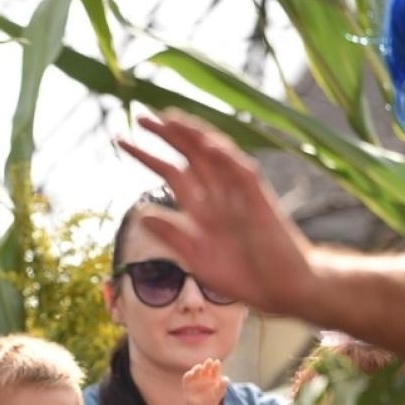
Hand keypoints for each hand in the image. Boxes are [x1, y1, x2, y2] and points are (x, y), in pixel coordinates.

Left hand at [117, 111, 315, 315]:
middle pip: (191, 155)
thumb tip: (141, 213)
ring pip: (216, 156)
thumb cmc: (244, 274)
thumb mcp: (197, 257)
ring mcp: (241, 196)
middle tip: (141, 115)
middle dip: (167, 135)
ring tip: (172, 118)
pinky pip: (244, 175)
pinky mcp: (261, 204)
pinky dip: (227, 159)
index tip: (121, 141)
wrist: (283, 289)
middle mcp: (219, 194)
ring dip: (195, 136)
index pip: (171, 172)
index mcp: (202, 207)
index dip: (148, 156)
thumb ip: (172, 235)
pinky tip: (210, 145)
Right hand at [181, 358, 226, 404]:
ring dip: (197, 368)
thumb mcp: (219, 393)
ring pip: (196, 370)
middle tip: (209, 361)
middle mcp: (203, 375)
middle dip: (207, 364)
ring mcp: (195, 378)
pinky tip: (191, 373)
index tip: (217, 362)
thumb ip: (222, 386)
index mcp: (212, 376)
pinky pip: (187, 377)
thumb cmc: (212, 399)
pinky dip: (189, 374)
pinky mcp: (187, 383)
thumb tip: (226, 379)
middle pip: (205, 367)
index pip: (214, 368)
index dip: (216, 365)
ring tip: (200, 367)